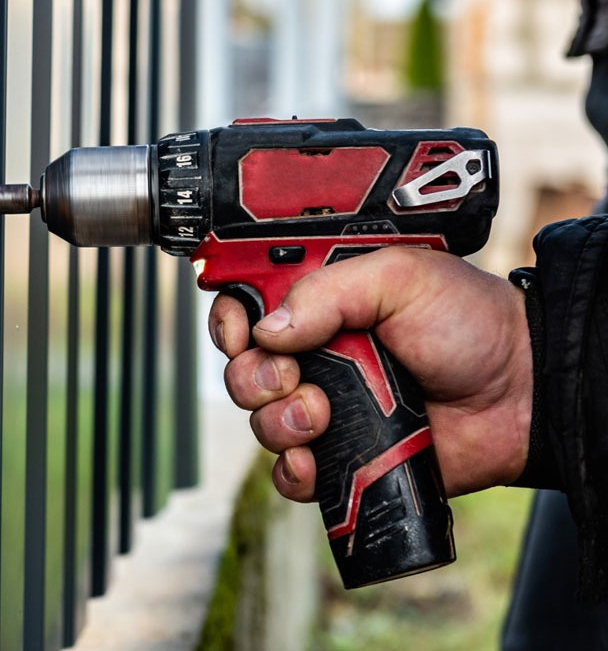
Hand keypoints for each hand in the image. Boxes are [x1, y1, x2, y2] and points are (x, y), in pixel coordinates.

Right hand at [208, 247, 532, 501]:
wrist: (520, 392)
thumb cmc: (468, 321)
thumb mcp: (399, 278)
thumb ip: (328, 292)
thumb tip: (267, 329)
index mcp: (320, 303)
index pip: (247, 307)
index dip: (229, 321)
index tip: (239, 333)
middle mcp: (315, 354)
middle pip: (242, 368)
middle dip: (252, 377)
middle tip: (291, 375)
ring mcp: (327, 406)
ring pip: (261, 422)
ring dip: (276, 422)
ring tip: (321, 415)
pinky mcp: (345, 456)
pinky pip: (290, 474)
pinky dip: (290, 472)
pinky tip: (312, 461)